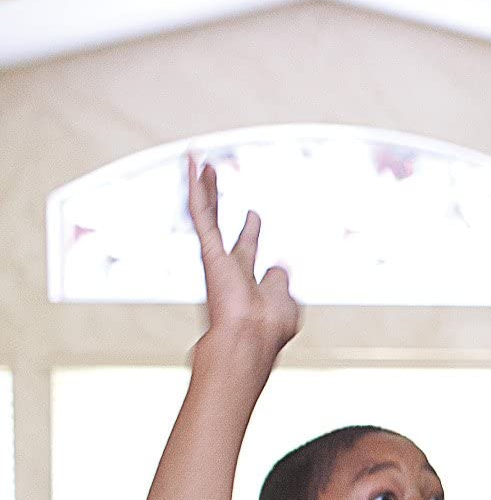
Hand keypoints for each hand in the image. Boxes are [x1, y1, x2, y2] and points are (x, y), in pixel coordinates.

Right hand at [186, 155, 300, 370]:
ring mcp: (215, 257)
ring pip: (205, 212)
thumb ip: (282, 282)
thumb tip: (278, 266)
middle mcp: (227, 265)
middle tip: (214, 177)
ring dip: (203, 185)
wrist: (250, 339)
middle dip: (217, 200)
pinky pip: (201, 211)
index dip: (250, 231)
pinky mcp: (208, 250)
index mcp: (247, 279)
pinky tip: (193, 161)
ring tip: (199, 160)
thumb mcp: (286, 302)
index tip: (253, 216)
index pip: (247, 248)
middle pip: (219, 223)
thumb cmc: (270, 329)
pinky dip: (197, 185)